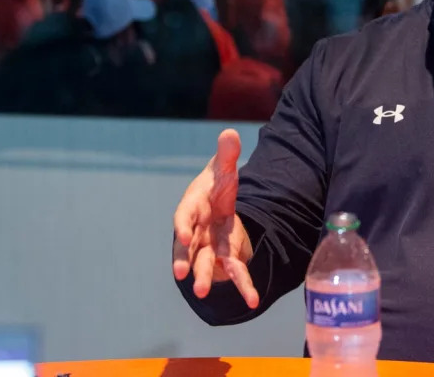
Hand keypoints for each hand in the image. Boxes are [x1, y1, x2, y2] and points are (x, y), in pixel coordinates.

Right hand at [172, 129, 258, 307]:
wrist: (219, 202)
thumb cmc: (216, 185)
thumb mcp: (223, 169)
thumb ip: (227, 155)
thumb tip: (230, 133)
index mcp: (193, 206)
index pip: (184, 216)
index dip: (182, 224)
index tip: (181, 234)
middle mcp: (197, 230)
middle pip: (189, 246)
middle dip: (184, 259)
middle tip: (180, 274)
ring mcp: (210, 245)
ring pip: (206, 263)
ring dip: (205, 277)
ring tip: (203, 293)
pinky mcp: (227, 254)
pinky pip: (234, 271)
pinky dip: (243, 285)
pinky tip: (253, 300)